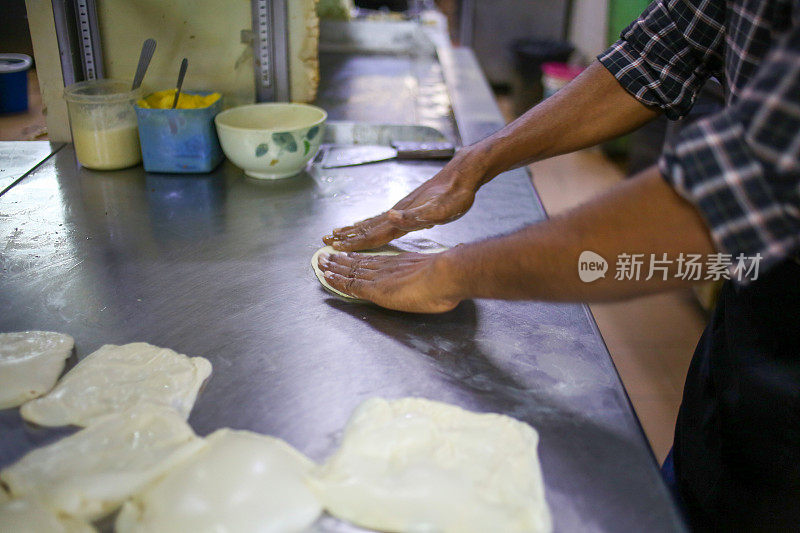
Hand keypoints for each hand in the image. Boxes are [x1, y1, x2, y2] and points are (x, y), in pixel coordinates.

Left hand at [317, 250, 462, 312]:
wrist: (447, 275)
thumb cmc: (449, 276)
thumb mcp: (441, 270)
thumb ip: (438, 270)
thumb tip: (452, 263)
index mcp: (402, 263)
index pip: (375, 261)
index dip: (360, 259)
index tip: (348, 255)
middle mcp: (388, 268)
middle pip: (359, 263)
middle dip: (342, 260)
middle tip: (327, 256)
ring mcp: (381, 277)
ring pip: (351, 271)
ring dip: (334, 267)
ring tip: (321, 263)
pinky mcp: (376, 289)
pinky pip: (351, 284)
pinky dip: (337, 280)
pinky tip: (326, 276)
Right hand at [323, 149, 488, 250]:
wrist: (463, 175)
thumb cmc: (455, 195)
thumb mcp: (441, 209)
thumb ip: (416, 215)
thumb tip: (390, 215)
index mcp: (403, 218)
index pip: (373, 234)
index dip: (354, 242)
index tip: (336, 247)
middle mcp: (398, 213)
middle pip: (367, 228)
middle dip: (346, 236)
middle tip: (325, 240)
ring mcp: (402, 209)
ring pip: (372, 222)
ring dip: (353, 229)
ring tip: (338, 231)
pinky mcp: (408, 206)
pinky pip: (382, 218)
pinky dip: (369, 223)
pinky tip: (367, 223)